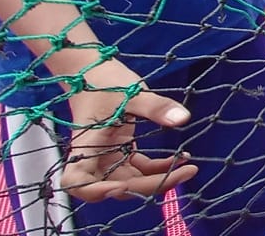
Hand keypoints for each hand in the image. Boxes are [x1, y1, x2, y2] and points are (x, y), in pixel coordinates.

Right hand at [62, 62, 197, 202]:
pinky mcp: (120, 151)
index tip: (120, 187)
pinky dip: (159, 168)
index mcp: (86, 146)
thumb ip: (155, 107)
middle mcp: (94, 157)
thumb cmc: (103, 81)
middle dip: (150, 186)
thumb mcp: (131, 92)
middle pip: (116, 186)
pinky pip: (139, 168)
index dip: (94, 192)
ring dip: (158, 180)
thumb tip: (182, 118)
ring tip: (188, 169)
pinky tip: (181, 159)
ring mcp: (108, 156)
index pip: (76, 181)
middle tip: (185, 173)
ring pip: (131, 181)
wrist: (94, 72)